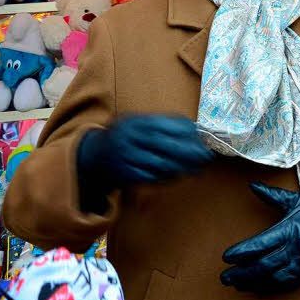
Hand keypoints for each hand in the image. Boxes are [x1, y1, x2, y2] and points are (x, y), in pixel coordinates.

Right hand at [76, 114, 212, 213]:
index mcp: (136, 121)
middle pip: (166, 146)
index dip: (188, 133)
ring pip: (161, 164)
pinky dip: (167, 178)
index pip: (167, 126)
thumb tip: (195, 129)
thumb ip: (163, 124)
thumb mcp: (140, 122)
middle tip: (206, 157)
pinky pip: (151, 178)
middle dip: (190, 153)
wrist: (94, 154)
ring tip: (196, 168)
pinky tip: (177, 175)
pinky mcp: (125, 175)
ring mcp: (126, 157)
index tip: (203, 139)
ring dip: (182, 167)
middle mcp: (129, 138)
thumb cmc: (126, 135)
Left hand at [220, 182, 299, 293]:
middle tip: (224, 277)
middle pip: (263, 265)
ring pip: (273, 278)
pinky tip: (257, 287)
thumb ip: (272, 195)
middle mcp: (295, 248)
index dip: (242, 252)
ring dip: (253, 283)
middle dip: (241, 273)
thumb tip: (252, 185)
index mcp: (290, 228)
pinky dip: (269, 287)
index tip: (226, 256)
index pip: (261, 244)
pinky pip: (286, 284)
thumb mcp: (297, 199)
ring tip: (236, 285)